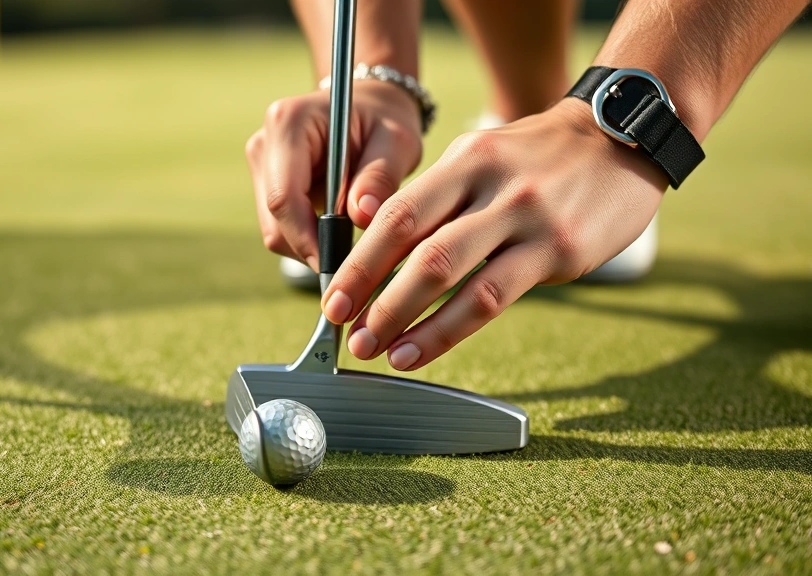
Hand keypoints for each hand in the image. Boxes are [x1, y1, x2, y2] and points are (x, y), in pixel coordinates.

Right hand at [246, 81, 422, 268]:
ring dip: (310, 243)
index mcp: (289, 123)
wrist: (369, 107)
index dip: (307, 239)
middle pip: (275, 219)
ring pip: (275, 229)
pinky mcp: (265, 182)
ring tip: (350, 237)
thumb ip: (380, 176)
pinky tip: (336, 227)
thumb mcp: (396, 142)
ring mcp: (261, 164)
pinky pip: (281, 226)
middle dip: (310, 246)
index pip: (284, 198)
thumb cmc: (385, 120)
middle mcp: (264, 143)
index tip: (338, 265)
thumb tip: (362, 215)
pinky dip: (307, 237)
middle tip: (353, 262)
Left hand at [321, 99, 669, 370]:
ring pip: (450, 275)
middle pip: (416, 244)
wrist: (623, 141)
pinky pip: (491, 297)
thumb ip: (439, 201)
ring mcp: (527, 217)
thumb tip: (381, 259)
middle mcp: (491, 186)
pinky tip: (418, 350)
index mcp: (464, 160)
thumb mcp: (484, 158)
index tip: (333, 297)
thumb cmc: (540, 159)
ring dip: (403, 319)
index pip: (397, 213)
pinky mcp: (559, 251)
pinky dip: (447, 330)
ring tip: (375, 350)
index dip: (358, 260)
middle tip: (343, 329)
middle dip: (370, 292)